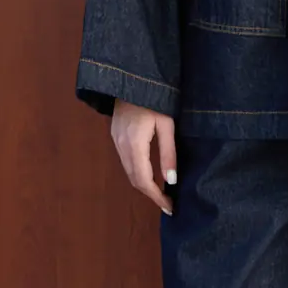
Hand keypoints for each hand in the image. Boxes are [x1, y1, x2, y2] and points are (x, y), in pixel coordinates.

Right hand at [110, 100, 178, 215]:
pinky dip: (138, 173)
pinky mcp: (116, 136)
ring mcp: (116, 141)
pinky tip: (151, 176)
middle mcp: (121, 145)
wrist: (132, 79)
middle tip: (168, 205)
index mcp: (134, 143)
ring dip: (144, 185)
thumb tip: (171, 181)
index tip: (170, 208)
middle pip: (134, 179)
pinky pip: (126, 162)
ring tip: (162, 194)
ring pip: (129, 172)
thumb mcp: (167, 125)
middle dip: (151, 195)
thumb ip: (168, 153)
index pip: (144, 180)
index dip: (156, 197)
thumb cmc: (155, 98)